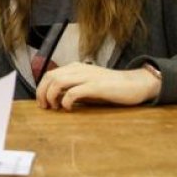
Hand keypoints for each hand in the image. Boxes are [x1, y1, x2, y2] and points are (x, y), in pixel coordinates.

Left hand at [35, 62, 160, 109]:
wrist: (135, 84)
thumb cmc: (111, 87)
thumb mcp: (88, 85)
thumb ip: (73, 88)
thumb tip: (57, 99)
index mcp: (75, 68)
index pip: (49, 74)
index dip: (41, 88)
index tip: (42, 103)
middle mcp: (78, 69)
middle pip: (50, 77)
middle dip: (42, 93)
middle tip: (45, 107)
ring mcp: (87, 76)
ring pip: (58, 82)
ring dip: (51, 96)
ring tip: (55, 108)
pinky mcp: (96, 86)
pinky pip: (74, 92)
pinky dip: (66, 101)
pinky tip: (68, 108)